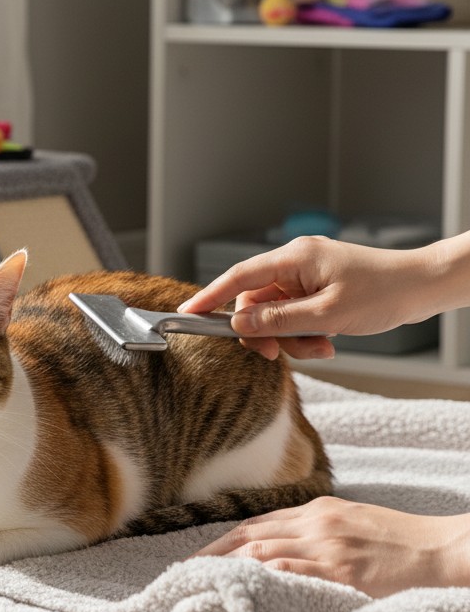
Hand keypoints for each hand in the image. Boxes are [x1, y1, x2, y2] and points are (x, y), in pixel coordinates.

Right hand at [178, 236, 431, 359]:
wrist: (425, 287)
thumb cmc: (383, 293)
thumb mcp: (326, 315)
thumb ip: (278, 320)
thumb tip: (239, 323)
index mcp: (294, 258)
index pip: (238, 277)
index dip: (209, 297)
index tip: (187, 315)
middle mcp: (295, 262)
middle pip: (256, 302)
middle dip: (266, 331)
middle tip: (279, 354)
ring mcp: (306, 275)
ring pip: (276, 313)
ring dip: (291, 337)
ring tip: (321, 347)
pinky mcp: (317, 287)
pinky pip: (295, 313)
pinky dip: (305, 332)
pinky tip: (328, 341)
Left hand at [191, 496, 469, 597]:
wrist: (439, 548)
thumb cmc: (397, 538)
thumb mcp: (348, 520)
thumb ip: (314, 528)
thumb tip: (279, 542)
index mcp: (316, 509)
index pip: (255, 523)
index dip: (221, 540)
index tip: (197, 555)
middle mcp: (315, 523)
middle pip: (249, 536)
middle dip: (213, 554)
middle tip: (185, 571)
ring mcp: (327, 546)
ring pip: (263, 552)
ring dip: (228, 568)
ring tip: (202, 583)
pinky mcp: (342, 571)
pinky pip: (293, 571)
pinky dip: (262, 578)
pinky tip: (241, 588)